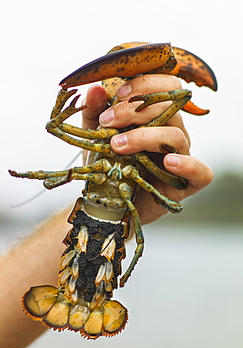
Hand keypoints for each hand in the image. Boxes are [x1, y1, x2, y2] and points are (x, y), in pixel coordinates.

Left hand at [82, 75, 212, 224]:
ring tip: (117, 146)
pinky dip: (188, 165)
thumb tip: (95, 89)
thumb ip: (95, 114)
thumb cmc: (110, 167)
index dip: (146, 84)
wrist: (111, 204)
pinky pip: (201, 172)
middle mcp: (173, 133)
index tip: (117, 94)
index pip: (167, 87)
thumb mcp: (96, 138)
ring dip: (145, 137)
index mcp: (157, 118)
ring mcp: (182, 157)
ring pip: (176, 136)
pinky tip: (168, 163)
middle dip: (134, 110)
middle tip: (107, 121)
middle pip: (169, 108)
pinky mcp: (186, 184)